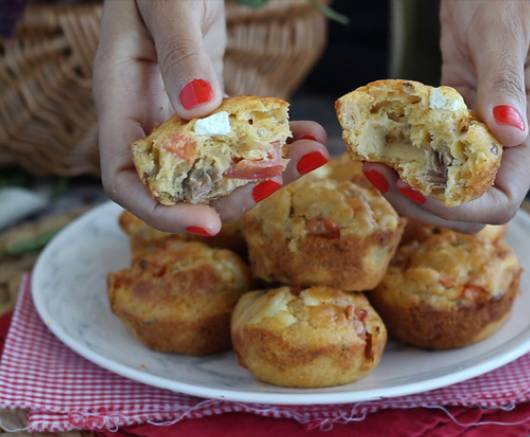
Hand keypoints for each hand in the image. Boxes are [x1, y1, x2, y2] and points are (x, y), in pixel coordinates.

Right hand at [93, 0, 328, 234]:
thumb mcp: (165, 1)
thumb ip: (178, 52)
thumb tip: (199, 109)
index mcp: (120, 99)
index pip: (126, 178)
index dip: (161, 211)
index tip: (208, 225)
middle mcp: (148, 116)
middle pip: (184, 183)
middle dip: (233, 194)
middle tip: (280, 182)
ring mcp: (181, 113)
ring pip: (222, 164)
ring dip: (269, 166)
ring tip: (313, 154)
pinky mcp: (212, 104)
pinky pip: (243, 134)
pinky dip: (277, 137)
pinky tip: (310, 132)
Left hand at [364, 0, 529, 232]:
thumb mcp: (505, 31)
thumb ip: (504, 83)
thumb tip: (511, 135)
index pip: (502, 200)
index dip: (460, 209)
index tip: (414, 189)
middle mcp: (507, 142)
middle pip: (468, 205)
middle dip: (423, 204)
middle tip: (381, 178)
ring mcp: (478, 136)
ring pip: (445, 188)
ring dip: (407, 188)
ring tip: (372, 166)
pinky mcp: (452, 125)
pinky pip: (429, 159)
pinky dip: (403, 163)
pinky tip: (377, 151)